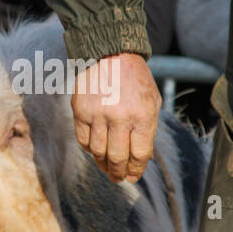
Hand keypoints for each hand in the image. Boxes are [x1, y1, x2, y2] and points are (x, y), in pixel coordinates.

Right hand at [71, 53, 160, 182]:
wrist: (110, 53)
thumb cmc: (135, 79)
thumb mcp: (152, 102)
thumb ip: (148, 130)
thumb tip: (141, 159)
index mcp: (142, 115)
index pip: (139, 154)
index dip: (136, 170)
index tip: (133, 176)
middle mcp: (119, 117)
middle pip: (118, 158)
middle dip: (119, 173)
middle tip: (119, 178)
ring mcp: (98, 114)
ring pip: (98, 152)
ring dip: (103, 165)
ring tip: (107, 169)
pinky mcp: (80, 111)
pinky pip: (83, 140)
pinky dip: (89, 149)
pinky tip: (95, 150)